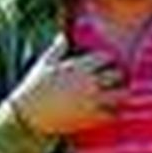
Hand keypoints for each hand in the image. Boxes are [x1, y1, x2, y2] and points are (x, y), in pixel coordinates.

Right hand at [10, 36, 125, 135]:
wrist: (29, 115)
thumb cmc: (35, 87)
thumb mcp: (44, 64)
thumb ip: (57, 49)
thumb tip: (62, 35)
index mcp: (77, 66)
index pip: (105, 58)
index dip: (108, 60)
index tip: (107, 65)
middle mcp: (88, 82)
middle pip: (117, 75)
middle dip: (119, 76)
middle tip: (116, 80)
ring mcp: (92, 100)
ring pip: (121, 94)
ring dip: (122, 94)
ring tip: (118, 96)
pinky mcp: (92, 117)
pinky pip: (114, 114)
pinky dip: (116, 112)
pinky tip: (112, 111)